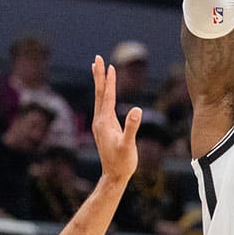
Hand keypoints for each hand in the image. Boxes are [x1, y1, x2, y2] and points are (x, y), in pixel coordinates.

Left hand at [91, 55, 139, 180]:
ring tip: (98, 69)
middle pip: (99, 93)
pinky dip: (104, 94)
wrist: (114, 176)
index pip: (107, 97)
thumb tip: (136, 110)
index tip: (110, 66)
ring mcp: (100, 124)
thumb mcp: (128, 145)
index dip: (109, 81)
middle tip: (97, 58)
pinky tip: (105, 92)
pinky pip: (103, 105)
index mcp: (104, 122)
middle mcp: (99, 121)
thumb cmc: (122, 162)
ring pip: (100, 98)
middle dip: (99, 75)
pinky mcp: (103, 128)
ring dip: (100, 82)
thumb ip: (131, 128)